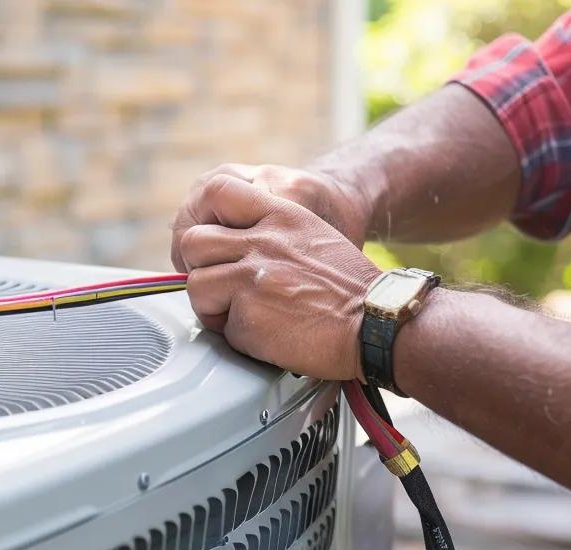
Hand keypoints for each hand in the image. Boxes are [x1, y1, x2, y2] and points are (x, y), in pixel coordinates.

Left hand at [176, 174, 382, 380]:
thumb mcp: (313, 236)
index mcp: (280, 214)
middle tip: (223, 289)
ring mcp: (251, 276)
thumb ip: (272, 233)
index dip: (207, 219)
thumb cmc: (350, 289)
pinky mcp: (248, 314)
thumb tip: (232, 245)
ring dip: (213, 307)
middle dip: (202, 269)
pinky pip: (218, 326)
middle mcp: (261, 240)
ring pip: (196, 285)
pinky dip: (237, 337)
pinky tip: (267, 335)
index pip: (218, 191)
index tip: (214, 245)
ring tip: (245, 316)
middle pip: (193, 242)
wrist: (376, 323)